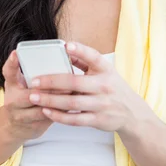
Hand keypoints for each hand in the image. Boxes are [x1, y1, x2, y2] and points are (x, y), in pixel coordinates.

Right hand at [1, 49, 71, 141]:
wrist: (14, 127)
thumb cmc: (18, 99)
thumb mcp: (15, 83)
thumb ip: (22, 69)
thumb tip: (34, 53)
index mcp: (11, 86)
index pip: (9, 72)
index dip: (12, 63)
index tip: (16, 53)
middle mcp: (13, 102)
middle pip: (30, 95)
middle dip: (49, 88)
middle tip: (66, 79)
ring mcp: (23, 116)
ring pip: (42, 109)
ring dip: (58, 101)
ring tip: (73, 92)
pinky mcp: (36, 126)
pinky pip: (51, 118)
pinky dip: (62, 111)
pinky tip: (73, 103)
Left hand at [28, 42, 154, 132]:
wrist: (131, 113)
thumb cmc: (113, 88)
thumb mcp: (105, 71)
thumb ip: (85, 61)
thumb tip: (65, 50)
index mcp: (106, 70)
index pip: (94, 57)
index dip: (80, 51)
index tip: (66, 45)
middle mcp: (104, 86)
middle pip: (75, 83)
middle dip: (51, 82)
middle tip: (33, 81)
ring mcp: (101, 104)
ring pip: (72, 103)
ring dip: (51, 100)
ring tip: (34, 97)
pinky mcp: (98, 120)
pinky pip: (75, 119)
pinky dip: (59, 116)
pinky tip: (46, 111)